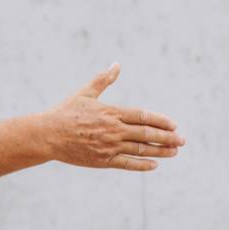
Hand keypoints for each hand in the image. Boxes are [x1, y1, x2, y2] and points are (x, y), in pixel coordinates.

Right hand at [45, 63, 183, 170]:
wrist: (46, 135)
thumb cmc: (65, 113)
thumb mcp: (85, 94)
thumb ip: (103, 80)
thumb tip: (116, 64)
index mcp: (111, 112)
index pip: (144, 116)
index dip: (161, 121)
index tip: (173, 125)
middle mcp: (113, 130)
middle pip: (147, 134)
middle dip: (167, 137)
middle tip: (182, 140)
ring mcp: (108, 146)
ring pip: (141, 149)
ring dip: (160, 151)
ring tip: (174, 152)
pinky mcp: (102, 160)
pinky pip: (127, 164)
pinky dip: (142, 164)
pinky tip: (154, 164)